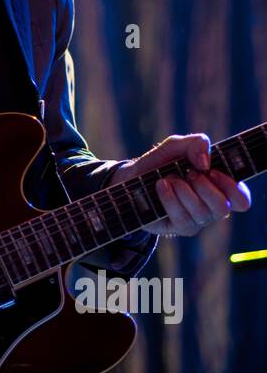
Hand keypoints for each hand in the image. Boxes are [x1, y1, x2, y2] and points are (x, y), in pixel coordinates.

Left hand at [114, 133, 250, 237]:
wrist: (131, 177)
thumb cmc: (160, 162)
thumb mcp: (176, 146)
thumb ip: (195, 143)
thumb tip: (205, 162)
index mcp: (219, 188)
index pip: (241, 199)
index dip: (231, 187)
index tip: (211, 171)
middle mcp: (211, 207)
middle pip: (223, 208)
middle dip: (204, 187)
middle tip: (188, 173)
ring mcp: (195, 220)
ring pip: (202, 213)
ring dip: (184, 190)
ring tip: (169, 178)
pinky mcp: (178, 228)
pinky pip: (182, 218)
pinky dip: (170, 198)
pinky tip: (160, 186)